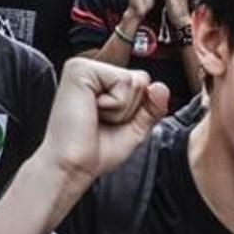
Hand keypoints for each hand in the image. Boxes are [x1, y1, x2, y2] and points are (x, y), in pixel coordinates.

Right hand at [34, 58, 169, 209]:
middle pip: (141, 79)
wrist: (71, 166)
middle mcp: (92, 70)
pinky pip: (123, 81)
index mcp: (101, 82)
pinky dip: (115, 105)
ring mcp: (84, 66)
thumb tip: (161, 87)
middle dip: (130, 109)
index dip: (136, 109)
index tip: (110, 123)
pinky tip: (93, 111)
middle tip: (102, 121)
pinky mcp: (80, 70)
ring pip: (135, 81)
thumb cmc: (94, 151)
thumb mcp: (135, 129)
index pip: (142, 82)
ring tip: (96, 117)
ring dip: (122, 109)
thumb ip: (152, 108)